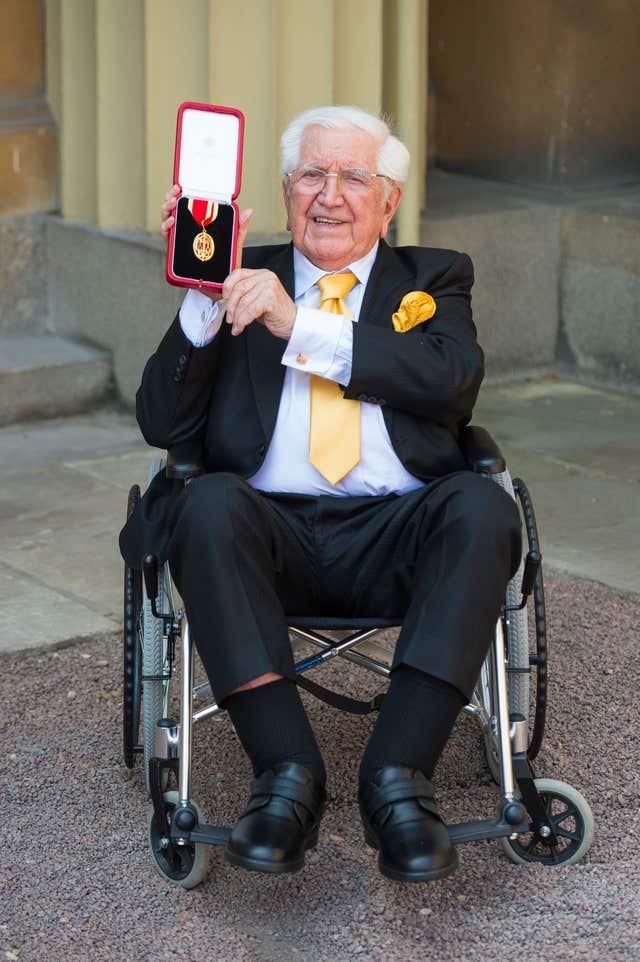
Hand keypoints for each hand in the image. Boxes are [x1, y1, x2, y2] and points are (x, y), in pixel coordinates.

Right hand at [160, 184, 253, 301]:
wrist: (221, 288)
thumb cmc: (226, 266)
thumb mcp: (233, 244)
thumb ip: (239, 228)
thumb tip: (248, 211)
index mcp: (198, 226)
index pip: (186, 207)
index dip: (180, 195)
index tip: (180, 187)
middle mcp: (186, 232)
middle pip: (173, 211)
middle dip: (170, 199)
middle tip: (175, 194)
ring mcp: (181, 242)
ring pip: (167, 222)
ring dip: (166, 211)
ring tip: (172, 206)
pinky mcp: (177, 254)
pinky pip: (168, 239)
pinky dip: (167, 229)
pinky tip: (171, 223)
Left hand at [221, 269, 296, 339]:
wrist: (293, 323)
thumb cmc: (276, 312)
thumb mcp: (257, 298)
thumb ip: (244, 294)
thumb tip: (226, 300)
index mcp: (262, 274)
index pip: (238, 273)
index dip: (227, 286)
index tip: (224, 299)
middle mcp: (266, 278)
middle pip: (238, 289)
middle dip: (230, 306)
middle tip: (229, 318)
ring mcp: (269, 287)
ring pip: (243, 302)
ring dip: (236, 317)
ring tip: (236, 325)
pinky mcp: (270, 299)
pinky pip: (249, 311)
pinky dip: (242, 322)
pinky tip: (240, 328)